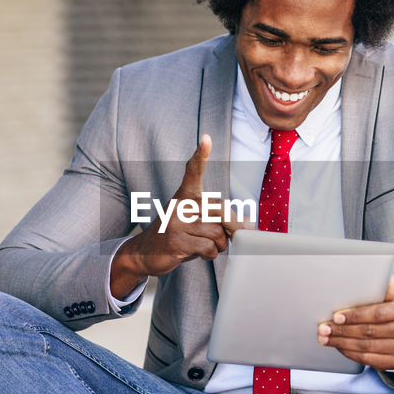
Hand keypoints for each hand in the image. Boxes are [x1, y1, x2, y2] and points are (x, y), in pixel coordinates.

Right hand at [111, 135, 248, 297]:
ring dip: (221, 244)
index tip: (206, 139)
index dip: (201, 155)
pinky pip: (208, 247)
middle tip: (235, 235)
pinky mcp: (175, 242)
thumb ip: (219, 218)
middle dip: (234, 226)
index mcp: (185, 195)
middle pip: (221, 209)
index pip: (193, 171)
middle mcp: (180, 205)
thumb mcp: (196, 221)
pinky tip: (201, 253)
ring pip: (217, 232)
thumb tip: (248, 224)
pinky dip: (211, 254)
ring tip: (210, 246)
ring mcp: (176, 223)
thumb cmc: (178, 234)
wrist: (145, 252)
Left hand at [317, 275, 393, 371]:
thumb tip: (392, 279)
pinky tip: (339, 347)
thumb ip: (386, 290)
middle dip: (343, 330)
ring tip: (327, 338)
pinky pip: (368, 359)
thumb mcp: (390, 298)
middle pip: (369, 331)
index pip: (377, 313)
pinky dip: (350, 353)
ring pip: (366, 347)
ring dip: (342, 343)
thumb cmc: (391, 311)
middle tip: (325, 328)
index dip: (355, 316)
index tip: (336, 317)